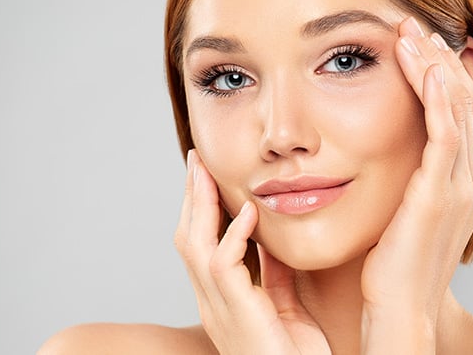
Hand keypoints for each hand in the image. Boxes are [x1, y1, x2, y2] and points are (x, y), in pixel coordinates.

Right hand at [174, 150, 330, 354]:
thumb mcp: (285, 308)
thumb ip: (273, 275)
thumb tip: (269, 239)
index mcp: (221, 300)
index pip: (201, 243)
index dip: (200, 208)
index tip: (205, 174)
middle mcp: (211, 303)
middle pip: (187, 237)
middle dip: (190, 196)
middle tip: (197, 159)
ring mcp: (218, 309)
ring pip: (194, 246)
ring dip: (200, 205)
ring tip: (207, 171)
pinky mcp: (236, 314)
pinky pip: (224, 266)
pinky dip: (233, 236)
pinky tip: (248, 213)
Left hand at [360, 18, 472, 352]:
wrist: (397, 305)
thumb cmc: (395, 258)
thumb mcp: (409, 202)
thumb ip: (414, 167)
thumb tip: (393, 136)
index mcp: (471, 176)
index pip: (465, 106)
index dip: (444, 69)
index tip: (416, 40)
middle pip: (466, 98)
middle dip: (437, 57)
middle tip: (410, 25)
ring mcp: (462, 185)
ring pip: (458, 107)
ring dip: (433, 66)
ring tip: (407, 34)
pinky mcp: (439, 194)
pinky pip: (445, 135)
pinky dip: (439, 98)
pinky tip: (425, 69)